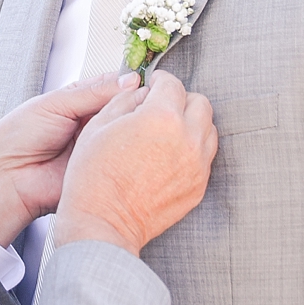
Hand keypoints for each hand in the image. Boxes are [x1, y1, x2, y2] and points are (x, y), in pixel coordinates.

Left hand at [0, 73, 140, 243]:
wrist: (5, 176)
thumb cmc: (19, 135)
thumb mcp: (56, 104)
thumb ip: (93, 92)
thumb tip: (132, 80)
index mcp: (81, 101)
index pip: (116, 87)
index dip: (134, 84)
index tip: (153, 81)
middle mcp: (94, 123)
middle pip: (127, 110)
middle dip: (139, 106)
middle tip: (154, 102)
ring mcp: (100, 147)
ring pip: (129, 134)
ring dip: (138, 129)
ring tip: (148, 122)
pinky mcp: (103, 171)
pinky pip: (124, 161)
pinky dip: (133, 154)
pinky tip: (143, 146)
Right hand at [55, 69, 217, 255]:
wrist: (103, 224)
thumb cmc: (94, 178)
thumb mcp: (98, 126)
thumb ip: (125, 100)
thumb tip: (141, 93)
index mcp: (161, 117)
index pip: (173, 84)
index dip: (160, 80)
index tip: (154, 84)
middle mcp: (187, 138)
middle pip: (200, 103)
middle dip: (181, 99)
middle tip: (162, 106)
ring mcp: (197, 165)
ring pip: (208, 129)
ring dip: (192, 123)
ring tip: (168, 132)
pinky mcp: (199, 186)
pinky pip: (205, 157)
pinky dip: (192, 149)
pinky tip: (169, 155)